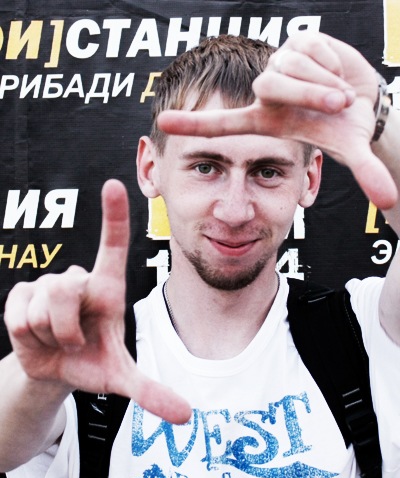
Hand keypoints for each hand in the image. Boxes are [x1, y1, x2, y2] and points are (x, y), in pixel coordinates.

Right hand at [4, 179, 190, 423]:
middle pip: (67, 290)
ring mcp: (46, 284)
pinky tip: (38, 337)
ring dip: (52, 336)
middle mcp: (78, 280)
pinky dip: (31, 338)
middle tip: (75, 343)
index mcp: (107, 289)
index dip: (113, 215)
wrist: (55, 372)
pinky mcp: (20, 295)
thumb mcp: (122, 379)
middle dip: (69, 329)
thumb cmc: (93, 363)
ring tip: (59, 340)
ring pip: (44, 306)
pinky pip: (21, 316)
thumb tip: (187, 417)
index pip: (112, 245)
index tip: (114, 184)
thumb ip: (151, 393)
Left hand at [158, 32, 396, 209]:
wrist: (364, 97)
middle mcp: (266, 94)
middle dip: (309, 94)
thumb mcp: (350, 148)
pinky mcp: (296, 42)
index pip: (222, 124)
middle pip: (269, 86)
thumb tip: (392, 199)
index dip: (194, 125)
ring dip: (324, 82)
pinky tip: (336, 71)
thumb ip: (366, 172)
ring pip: (292, 66)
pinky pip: (311, 48)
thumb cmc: (344, 127)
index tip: (164, 123)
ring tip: (340, 95)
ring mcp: (278, 66)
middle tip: (340, 106)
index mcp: (266, 122)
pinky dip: (331, 61)